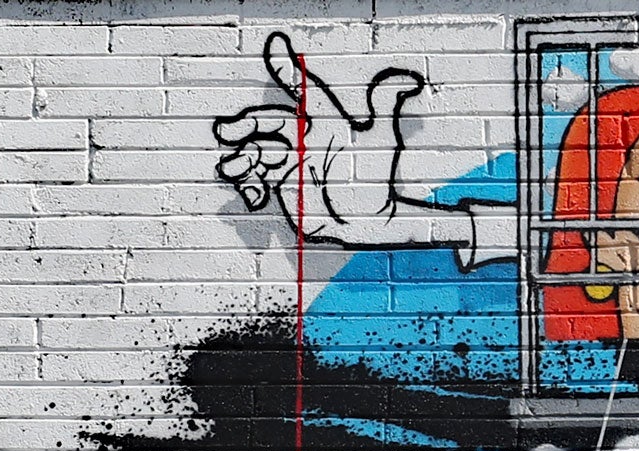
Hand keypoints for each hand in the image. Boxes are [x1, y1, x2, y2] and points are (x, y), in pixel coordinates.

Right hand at [214, 33, 435, 243]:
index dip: (288, 67)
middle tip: (227, 132)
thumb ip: (387, 108)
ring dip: (241, 159)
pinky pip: (255, 182)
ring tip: (236, 169)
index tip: (277, 44)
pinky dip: (249, 187)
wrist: (369, 218)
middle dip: (244, 127)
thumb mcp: (382, 140)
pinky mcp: (280, 187)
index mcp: (321, 122)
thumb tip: (411, 82)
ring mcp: (288, 163)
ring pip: (254, 153)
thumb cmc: (376, 176)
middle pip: (265, 124)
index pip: (302, 90)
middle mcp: (300, 138)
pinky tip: (255, 195)